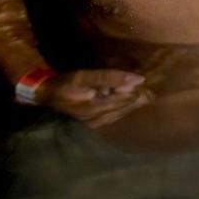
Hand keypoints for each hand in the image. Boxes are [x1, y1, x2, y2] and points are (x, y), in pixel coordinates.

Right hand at [36, 68, 154, 128]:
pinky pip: (112, 117)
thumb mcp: (86, 76)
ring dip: (132, 106)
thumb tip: (137, 79)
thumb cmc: (65, 83)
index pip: (126, 101)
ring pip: (119, 114)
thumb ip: (111, 78)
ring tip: (144, 99)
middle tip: (152, 95)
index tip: (152, 90)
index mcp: (99, 107)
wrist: (45, 95)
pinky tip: (126, 107)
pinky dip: (122, 111)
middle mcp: (99, 118)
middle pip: (124, 108)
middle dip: (138, 101)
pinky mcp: (91, 121)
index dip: (139, 94)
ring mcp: (95, 122)